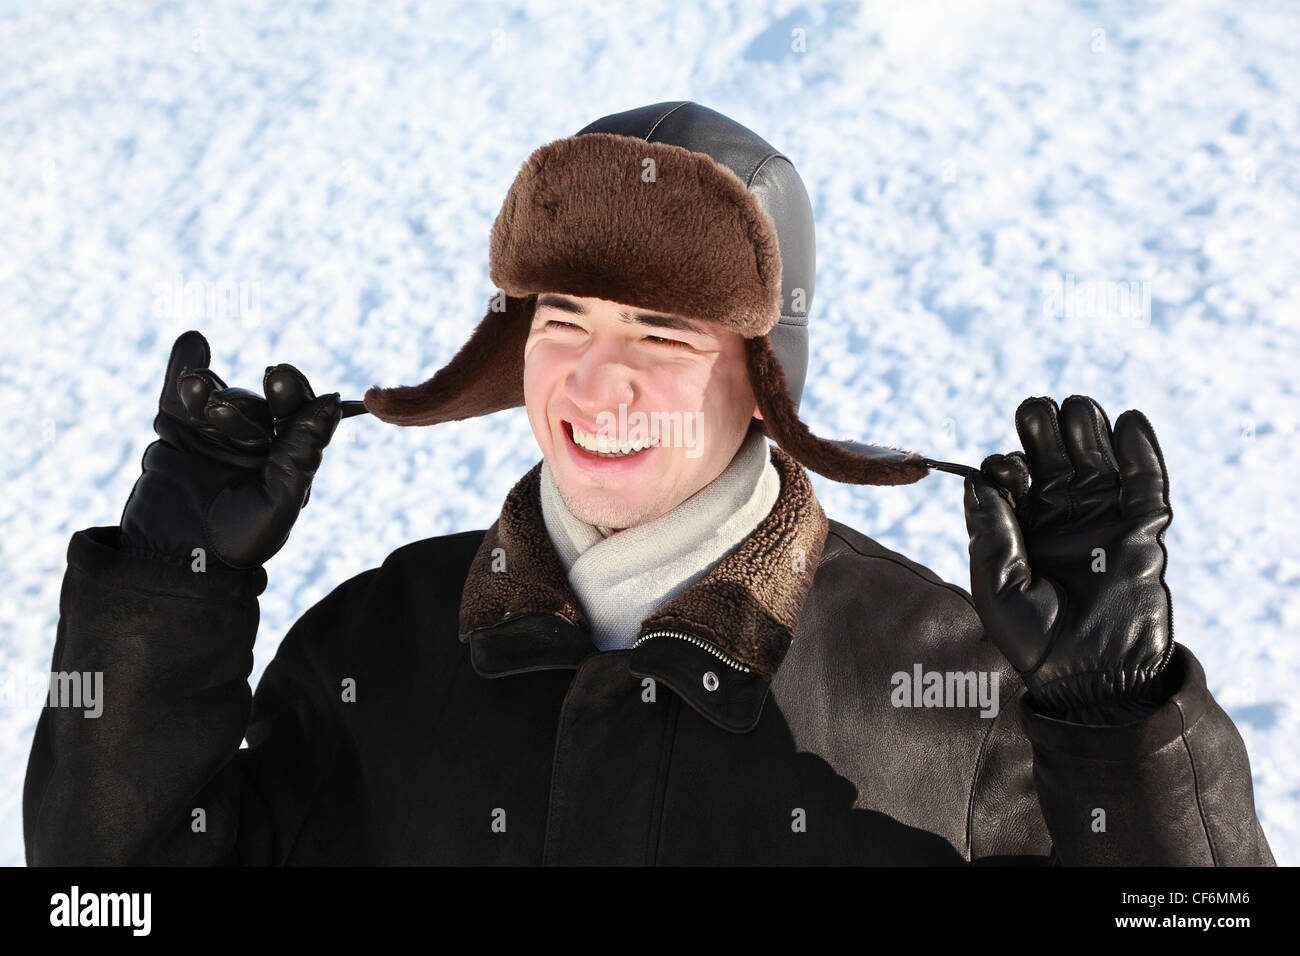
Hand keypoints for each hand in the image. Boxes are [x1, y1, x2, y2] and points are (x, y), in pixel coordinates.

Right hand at [118, 331, 343, 569]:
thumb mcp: (277, 502)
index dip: (296, 397)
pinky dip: (183, 370)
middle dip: (261, 394)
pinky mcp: (176, 432)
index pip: (297, 418)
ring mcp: (214, 434)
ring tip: (200, 388)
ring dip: (212, 390)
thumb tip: (330, 403)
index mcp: (287, 458)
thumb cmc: (237, 543)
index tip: (286, 379)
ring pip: (219, 400)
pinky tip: (192, 342)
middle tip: (273, 376)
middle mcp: (255, 441)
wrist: (173, 564)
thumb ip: (300, 454)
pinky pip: (179, 397)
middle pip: (259, 406)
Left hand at [960, 395, 1175, 713]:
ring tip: (1076, 409)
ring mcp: (1100, 522)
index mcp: (1018, 530)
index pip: (1010, 480)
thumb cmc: (1035, 642)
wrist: (1093, 680)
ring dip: (1086, 432)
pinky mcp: (1140, 532)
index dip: (1006, 468)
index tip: (1008, 473)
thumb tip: (975, 480)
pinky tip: (1128, 421)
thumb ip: (989, 535)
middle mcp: (1058, 520)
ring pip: (1095, 463)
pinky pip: (1145, 485)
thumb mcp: (996, 589)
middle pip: (1051, 460)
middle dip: (1043, 432)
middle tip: (1037, 410)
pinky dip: (1141, 451)